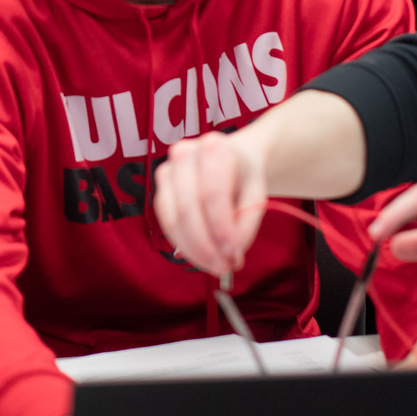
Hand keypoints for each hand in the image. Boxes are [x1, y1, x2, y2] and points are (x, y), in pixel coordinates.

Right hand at [153, 130, 269, 278]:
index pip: (213, 192)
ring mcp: (167, 170)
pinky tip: (200, 255)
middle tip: (223, 268)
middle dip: (205, 245)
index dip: (221, 227)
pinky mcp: (159, 189)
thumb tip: (231, 256)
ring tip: (214, 265)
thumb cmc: (244, 176)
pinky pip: (166, 223)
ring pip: (173, 218)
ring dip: (193, 249)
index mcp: (214, 147)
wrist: (231, 159)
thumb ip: (246, 225)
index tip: (232, 255)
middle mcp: (184, 154)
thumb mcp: (257, 196)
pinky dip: (183, 244)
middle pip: (189, 208)